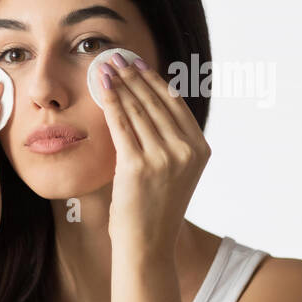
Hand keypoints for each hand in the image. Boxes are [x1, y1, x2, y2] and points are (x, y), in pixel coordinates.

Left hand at [96, 54, 209, 255]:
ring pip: (138, 110)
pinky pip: (122, 125)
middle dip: (134, 76)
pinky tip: (102, 87)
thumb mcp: (173, 172)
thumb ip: (168, 143)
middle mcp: (186, 151)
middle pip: (156, 102)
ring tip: (105, 67)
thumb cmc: (154, 210)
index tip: (138, 64)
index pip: (175, 105)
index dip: (155, 81)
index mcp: (200, 150)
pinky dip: (111, 102)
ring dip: (120, 84)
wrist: (147, 244)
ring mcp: (164, 158)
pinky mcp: (139, 166)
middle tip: (116, 57)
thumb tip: (148, 108)